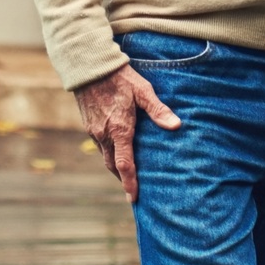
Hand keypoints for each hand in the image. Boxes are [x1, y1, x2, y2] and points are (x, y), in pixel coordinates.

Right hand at [73, 65, 180, 201]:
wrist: (89, 66)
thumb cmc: (119, 77)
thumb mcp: (143, 90)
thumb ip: (158, 110)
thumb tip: (176, 125)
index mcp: (119, 129)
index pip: (125, 164)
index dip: (130, 183)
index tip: (133, 198)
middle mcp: (104, 134)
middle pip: (113, 165)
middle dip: (123, 178)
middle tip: (133, 189)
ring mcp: (93, 131)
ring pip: (105, 156)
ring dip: (116, 166)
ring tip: (127, 173)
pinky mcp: (88, 125)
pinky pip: (99, 146)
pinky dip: (109, 153)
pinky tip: (117, 149)